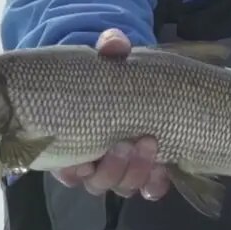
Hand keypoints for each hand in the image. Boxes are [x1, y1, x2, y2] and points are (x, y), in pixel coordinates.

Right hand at [50, 28, 170, 200]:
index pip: (66, 170)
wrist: (134, 80)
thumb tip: (114, 41)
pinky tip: (164, 169)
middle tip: (126, 143)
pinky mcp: (147, 170)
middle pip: (98, 182)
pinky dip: (155, 182)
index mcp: (72, 142)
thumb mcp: (107, 61)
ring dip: (135, 171)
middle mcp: (94, 163)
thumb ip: (110, 49)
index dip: (73, 172)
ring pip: (123, 186)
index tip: (83, 163)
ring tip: (149, 144)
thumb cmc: (109, 75)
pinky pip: (150, 188)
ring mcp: (121, 169)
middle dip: (113, 168)